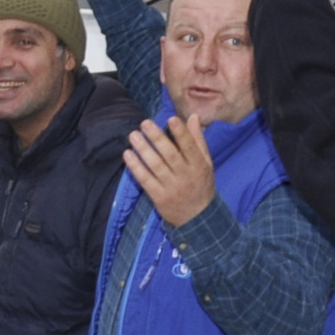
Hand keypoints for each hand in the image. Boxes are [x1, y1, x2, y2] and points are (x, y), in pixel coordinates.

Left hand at [124, 114, 217, 231]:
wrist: (198, 218)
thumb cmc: (201, 184)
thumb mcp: (206, 163)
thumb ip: (198, 140)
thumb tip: (193, 117)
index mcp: (199, 166)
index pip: (190, 147)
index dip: (181, 133)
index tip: (171, 119)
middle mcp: (186, 176)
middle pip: (170, 155)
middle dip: (157, 138)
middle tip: (144, 123)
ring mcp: (172, 187)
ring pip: (156, 166)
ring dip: (143, 150)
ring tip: (133, 135)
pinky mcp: (159, 197)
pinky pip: (146, 180)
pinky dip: (136, 167)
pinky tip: (128, 155)